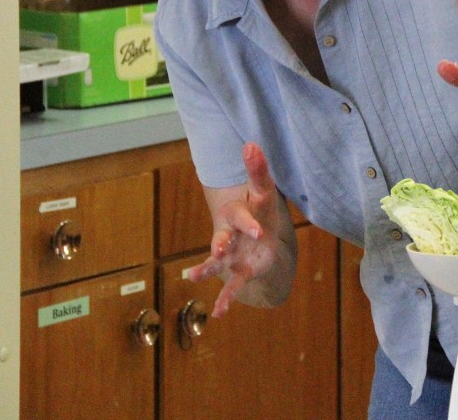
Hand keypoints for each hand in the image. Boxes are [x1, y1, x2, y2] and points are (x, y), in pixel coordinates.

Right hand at [186, 143, 285, 317]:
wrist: (259, 233)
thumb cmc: (261, 208)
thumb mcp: (264, 191)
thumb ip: (258, 170)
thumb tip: (251, 143)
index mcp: (238, 214)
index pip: (242, 215)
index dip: (249, 223)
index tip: (258, 229)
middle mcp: (231, 236)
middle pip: (223, 239)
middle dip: (220, 245)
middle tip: (218, 251)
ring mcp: (233, 255)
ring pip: (217, 263)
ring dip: (207, 270)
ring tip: (192, 278)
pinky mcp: (241, 271)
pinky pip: (231, 286)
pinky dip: (225, 299)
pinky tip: (218, 313)